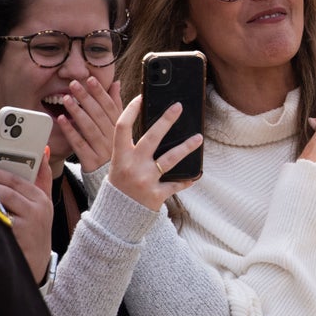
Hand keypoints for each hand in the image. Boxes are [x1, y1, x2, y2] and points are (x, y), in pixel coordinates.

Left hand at [0, 159, 52, 279]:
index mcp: (41, 198)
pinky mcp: (17, 231)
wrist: (35, 261)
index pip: (17, 178)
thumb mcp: (43, 203)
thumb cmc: (35, 230)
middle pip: (7, 187)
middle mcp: (37, 207)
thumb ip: (41, 177)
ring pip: (2, 197)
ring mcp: (27, 220)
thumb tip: (42, 151)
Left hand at [58, 77, 123, 174]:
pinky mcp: (91, 161)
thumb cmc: (119, 151)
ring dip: (77, 112)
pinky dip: (70, 131)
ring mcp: (102, 150)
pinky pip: (79, 144)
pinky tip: (62, 120)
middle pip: (99, 115)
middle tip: (74, 85)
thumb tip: (115, 83)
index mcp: (122, 129)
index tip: (91, 79)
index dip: (101, 92)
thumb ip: (118, 105)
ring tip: (66, 98)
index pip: (111, 107)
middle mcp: (113, 138)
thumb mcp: (124, 128)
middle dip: (86, 98)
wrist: (121, 184)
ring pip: (89, 128)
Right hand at [106, 96, 202, 210]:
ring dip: (186, 147)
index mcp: (120, 157)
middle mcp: (132, 166)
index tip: (141, 97)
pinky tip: (196, 174)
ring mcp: (145, 180)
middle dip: (166, 120)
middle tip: (178, 107)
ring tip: (198, 137)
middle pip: (151, 138)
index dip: (130, 111)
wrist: (116, 217)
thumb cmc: (120, 185)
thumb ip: (129, 149)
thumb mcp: (118, 165)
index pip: (122, 128)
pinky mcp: (157, 194)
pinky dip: (187, 179)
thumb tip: (148, 127)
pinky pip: (176, 184)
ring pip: (170, 159)